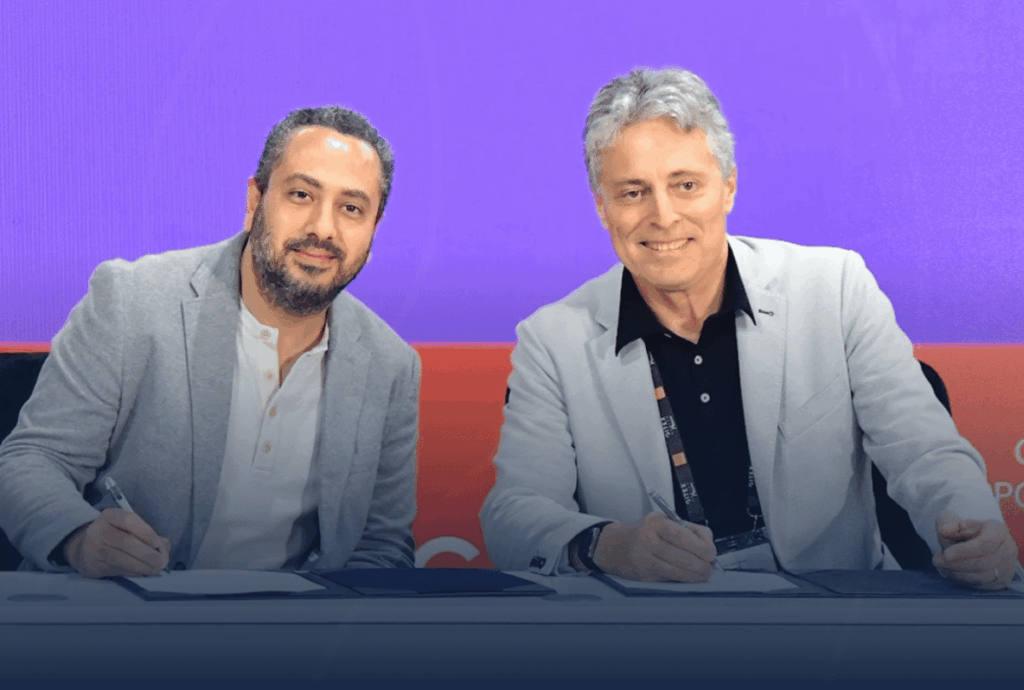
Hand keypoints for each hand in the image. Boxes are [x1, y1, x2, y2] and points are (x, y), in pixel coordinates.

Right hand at [63, 508, 171, 577]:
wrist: (84, 549)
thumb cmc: (114, 537)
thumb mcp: (128, 528)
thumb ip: (149, 534)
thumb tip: (165, 545)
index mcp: (110, 516)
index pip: (129, 520)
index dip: (147, 533)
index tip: (159, 544)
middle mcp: (98, 530)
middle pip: (127, 542)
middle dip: (149, 554)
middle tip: (162, 562)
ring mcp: (92, 548)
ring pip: (122, 559)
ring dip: (143, 566)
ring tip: (155, 569)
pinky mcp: (92, 565)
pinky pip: (117, 570)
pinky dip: (133, 572)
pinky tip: (142, 572)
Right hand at [593, 512, 716, 581]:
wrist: (613, 545)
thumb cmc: (643, 534)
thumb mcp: (662, 523)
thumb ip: (686, 531)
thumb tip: (709, 548)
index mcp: (657, 521)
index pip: (687, 535)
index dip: (705, 547)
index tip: (711, 553)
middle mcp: (649, 536)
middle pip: (686, 554)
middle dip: (704, 564)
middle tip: (709, 566)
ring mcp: (644, 554)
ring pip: (680, 568)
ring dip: (697, 574)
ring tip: (703, 574)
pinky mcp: (643, 570)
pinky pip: (670, 576)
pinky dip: (684, 578)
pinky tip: (689, 577)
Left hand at [932, 511, 1018, 589]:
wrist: (984, 541)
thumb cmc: (969, 530)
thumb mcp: (959, 521)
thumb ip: (950, 524)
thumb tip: (943, 531)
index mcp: (998, 532)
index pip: (985, 544)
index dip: (965, 550)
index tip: (946, 554)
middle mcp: (1007, 550)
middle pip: (983, 563)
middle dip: (955, 563)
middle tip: (936, 560)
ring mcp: (1005, 568)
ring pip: (981, 576)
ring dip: (957, 572)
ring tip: (940, 563)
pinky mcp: (999, 581)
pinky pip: (981, 584)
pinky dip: (962, 579)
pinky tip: (950, 571)